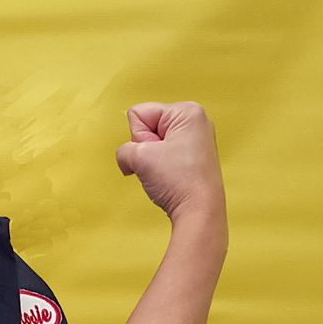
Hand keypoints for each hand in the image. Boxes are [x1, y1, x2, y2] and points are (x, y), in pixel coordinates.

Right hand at [115, 102, 225, 222]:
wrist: (198, 212)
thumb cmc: (178, 181)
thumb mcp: (138, 156)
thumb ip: (124, 148)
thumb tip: (129, 158)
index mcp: (187, 111)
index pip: (138, 113)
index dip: (138, 136)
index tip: (155, 153)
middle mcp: (194, 121)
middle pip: (147, 126)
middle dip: (146, 147)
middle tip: (161, 164)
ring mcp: (195, 140)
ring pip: (153, 142)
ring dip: (151, 159)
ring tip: (166, 173)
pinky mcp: (192, 156)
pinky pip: (162, 154)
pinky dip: (160, 166)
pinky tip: (170, 177)